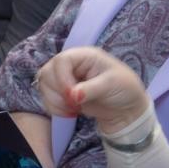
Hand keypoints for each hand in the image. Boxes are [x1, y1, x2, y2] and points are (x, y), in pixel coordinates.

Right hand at [34, 46, 149, 134]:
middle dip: (58, 92)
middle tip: (76, 103)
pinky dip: (55, 109)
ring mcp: (64, 79)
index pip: (61, 60)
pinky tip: (72, 112)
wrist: (124, 110)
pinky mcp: (61, 94)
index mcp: (84, 55)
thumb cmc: (124, 89)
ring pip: (44, 86)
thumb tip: (72, 95)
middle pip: (47, 72)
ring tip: (76, 108)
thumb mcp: (112, 85)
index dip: (62, 78)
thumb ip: (91, 88)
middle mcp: (71, 65)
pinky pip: (46, 99)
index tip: (72, 95)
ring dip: (56, 101)